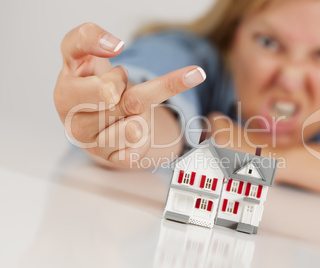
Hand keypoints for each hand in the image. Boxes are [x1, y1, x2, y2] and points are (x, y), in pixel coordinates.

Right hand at [54, 23, 205, 167]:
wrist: (95, 115)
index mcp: (66, 92)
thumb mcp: (84, 53)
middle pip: (130, 103)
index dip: (117, 76)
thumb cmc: (91, 82)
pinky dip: (142, 139)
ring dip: (140, 117)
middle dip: (136, 93)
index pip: (103, 84)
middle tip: (121, 91)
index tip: (123, 63)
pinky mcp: (108, 159)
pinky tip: (127, 131)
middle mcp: (74, 122)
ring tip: (123, 113)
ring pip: (136, 128)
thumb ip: (88, 37)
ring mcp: (90, 144)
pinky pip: (138, 150)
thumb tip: (113, 44)